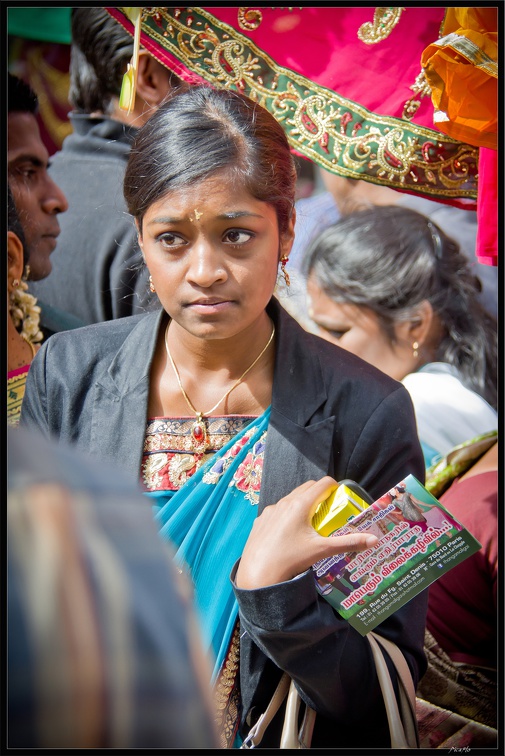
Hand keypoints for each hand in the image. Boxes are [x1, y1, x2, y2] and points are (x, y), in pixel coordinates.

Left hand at [235, 476, 378, 588]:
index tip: (341, 498)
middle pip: (307, 488)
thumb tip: (374, 540)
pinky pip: (278, 511)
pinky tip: (290, 534)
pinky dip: (288, 515)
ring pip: (291, 499)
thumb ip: (349, 543)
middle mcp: (284, 502)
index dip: (335, 487)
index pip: (323, 483)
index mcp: (301, 504)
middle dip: (321, 495)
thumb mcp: (322, 550)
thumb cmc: (291, 559)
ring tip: (312, 523)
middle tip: (330, 511)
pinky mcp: (261, 520)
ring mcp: (270, 510)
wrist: (258, 573)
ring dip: (304, 504)